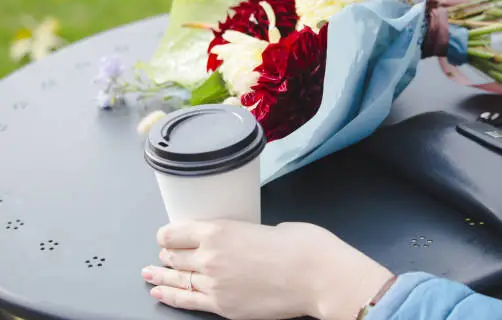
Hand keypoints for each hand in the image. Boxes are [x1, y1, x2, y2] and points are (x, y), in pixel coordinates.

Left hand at [142, 220, 392, 319]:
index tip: (167, 235)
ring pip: (177, 279)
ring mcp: (215, 285)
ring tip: (149, 275)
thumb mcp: (270, 226)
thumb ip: (247, 234)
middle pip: (175, 256)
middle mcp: (210, 257)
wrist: (318, 277)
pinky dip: (171, 297)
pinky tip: (161, 293)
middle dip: (168, 255)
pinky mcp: (224, 307)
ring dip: (161, 276)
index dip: (168, 234)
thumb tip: (246, 241)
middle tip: (165, 254)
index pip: (176, 232)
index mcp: (219, 230)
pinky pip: (189, 301)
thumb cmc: (303, 246)